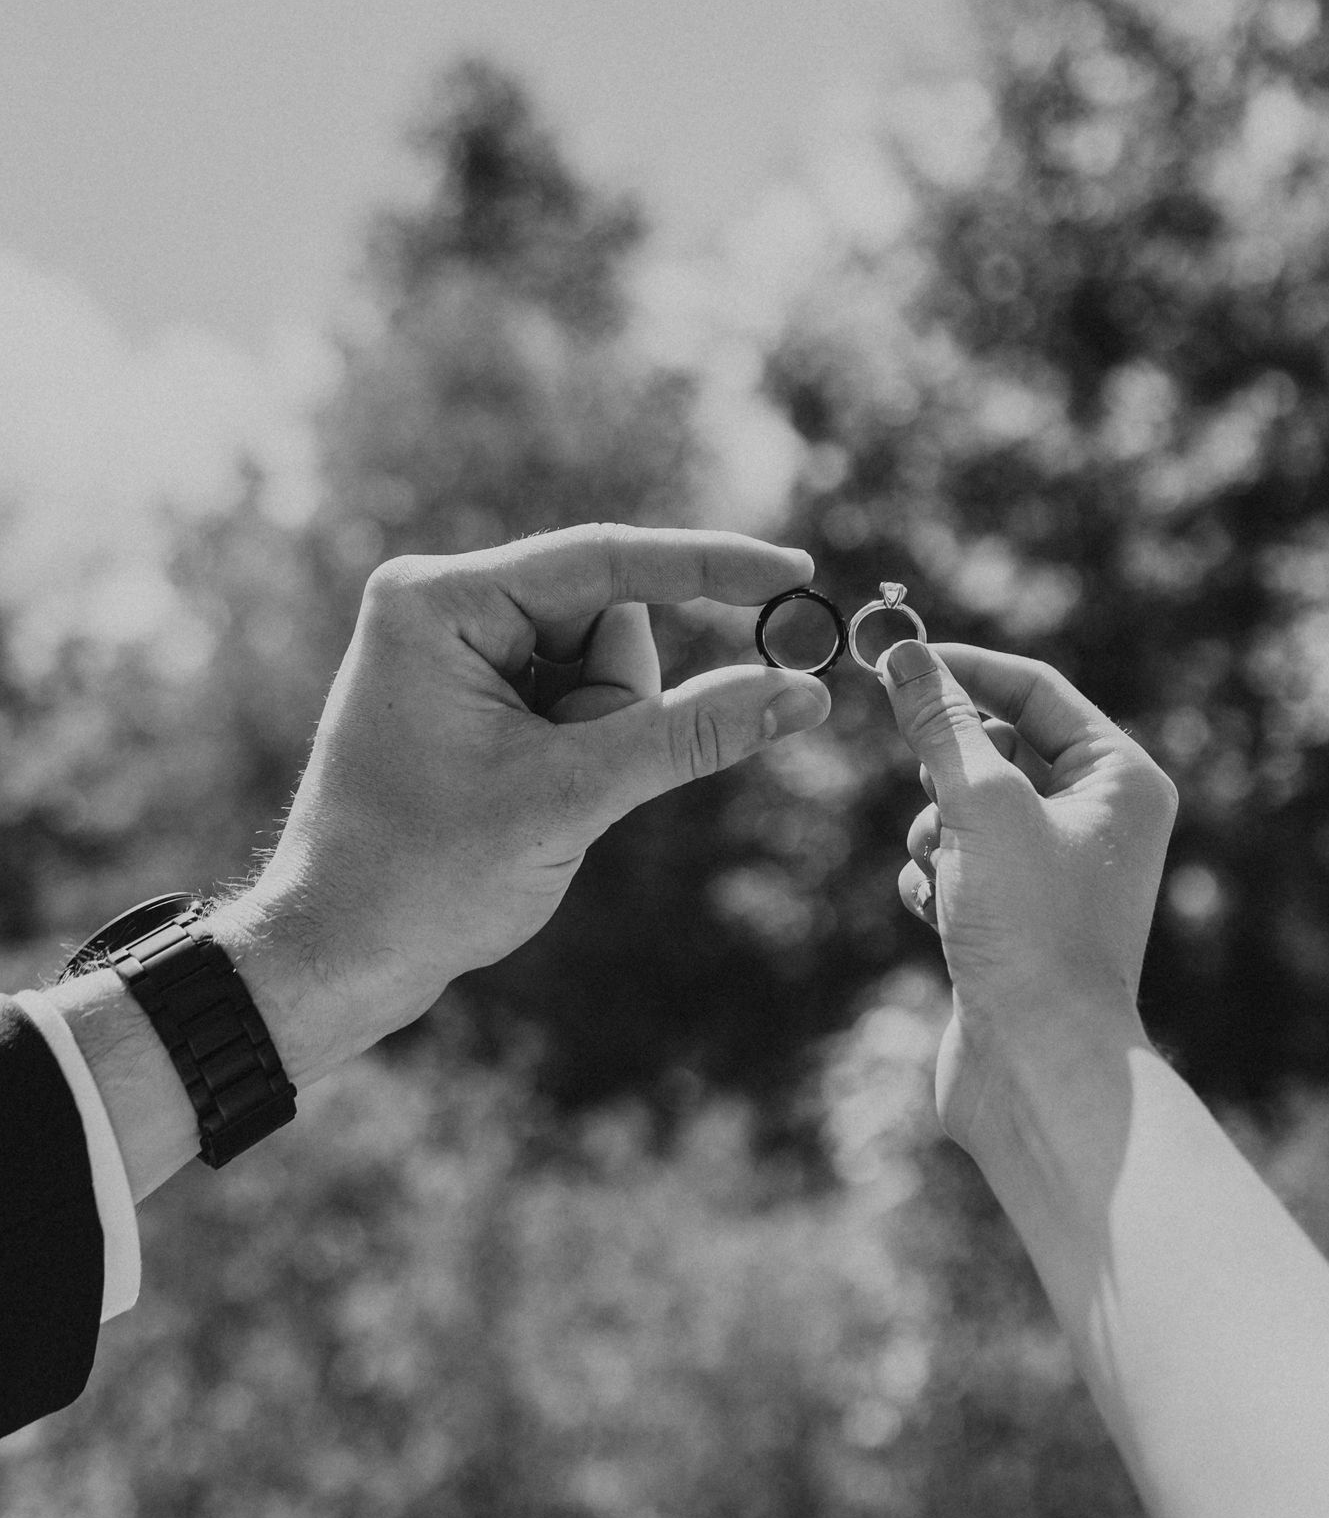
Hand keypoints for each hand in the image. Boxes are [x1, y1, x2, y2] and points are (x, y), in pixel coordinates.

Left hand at [219, 524, 830, 1070]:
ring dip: (597, 736)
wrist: (335, 957)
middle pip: (607, 620)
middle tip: (559, 780)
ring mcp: (451, 648)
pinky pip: (571, 699)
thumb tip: (804, 692)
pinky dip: (578, 749)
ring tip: (528, 797)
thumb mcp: (573, 797)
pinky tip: (521, 799)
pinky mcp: (467, 692)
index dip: (709, 567)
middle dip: (614, 704)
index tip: (795, 570)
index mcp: (438, 600)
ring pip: (599, 666)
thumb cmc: (426, 878)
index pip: (606, 560)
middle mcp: (440, 604)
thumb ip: (692, 734)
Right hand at [877, 640, 1177, 1153]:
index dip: (963, 670)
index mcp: (1122, 778)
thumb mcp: (979, 805)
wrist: (1038, 1065)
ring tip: (943, 870)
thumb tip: (902, 654)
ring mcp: (1057, 872)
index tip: (893, 662)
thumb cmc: (1031, 929)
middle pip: (998, 746)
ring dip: (935, 830)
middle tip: (935, 793)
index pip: (1036, 688)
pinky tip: (936, 915)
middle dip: (948, 770)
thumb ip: (937, 723)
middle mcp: (1101, 819)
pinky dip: (935, 880)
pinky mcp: (1016, 917)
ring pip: (968, 807)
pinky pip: (958, 863)